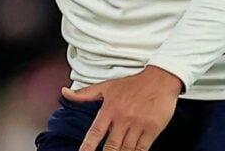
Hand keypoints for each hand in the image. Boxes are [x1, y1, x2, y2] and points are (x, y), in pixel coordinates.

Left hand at [60, 65, 181, 150]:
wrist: (160, 80)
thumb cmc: (132, 84)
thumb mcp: (106, 87)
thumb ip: (84, 94)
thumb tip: (64, 92)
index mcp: (110, 109)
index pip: (95, 132)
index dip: (87, 146)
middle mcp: (123, 118)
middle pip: (111, 145)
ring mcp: (138, 125)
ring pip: (126, 149)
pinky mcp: (152, 129)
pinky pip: (142, 148)